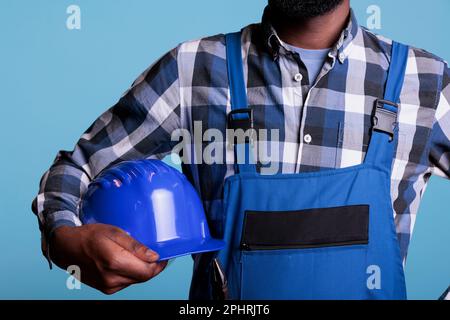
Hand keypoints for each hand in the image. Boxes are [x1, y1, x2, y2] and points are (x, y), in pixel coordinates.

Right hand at [49, 224, 167, 293]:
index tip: (163, 255)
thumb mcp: (114, 232)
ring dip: (140, 270)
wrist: (66, 248)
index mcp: (115, 262)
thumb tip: (154, 256)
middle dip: (151, 267)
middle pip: (144, 277)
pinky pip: (126, 282)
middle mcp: (112, 278)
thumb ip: (135, 246)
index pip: (148, 271)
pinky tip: (126, 262)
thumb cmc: (89, 236)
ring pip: (135, 280)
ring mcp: (108, 286)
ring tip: (137, 255)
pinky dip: (130, 273)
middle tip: (153, 254)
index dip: (160, 264)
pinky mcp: (105, 289)